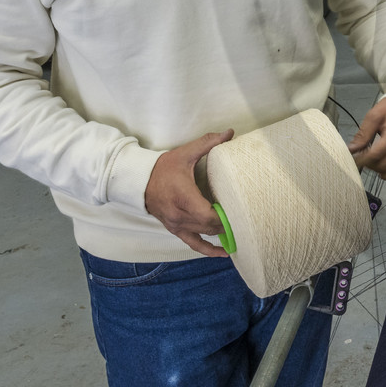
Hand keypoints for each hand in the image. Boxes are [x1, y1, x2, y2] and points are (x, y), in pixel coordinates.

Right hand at [145, 129, 232, 257]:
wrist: (139, 182)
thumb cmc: (163, 168)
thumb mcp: (185, 153)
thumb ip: (208, 143)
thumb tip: (230, 133)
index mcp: (184, 198)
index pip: (209, 215)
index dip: (225, 215)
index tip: (241, 210)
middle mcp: (180, 216)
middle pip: (210, 226)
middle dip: (228, 223)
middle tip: (246, 217)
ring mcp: (177, 225)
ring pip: (204, 235)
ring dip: (221, 234)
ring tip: (240, 232)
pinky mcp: (175, 230)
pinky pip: (194, 244)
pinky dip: (208, 250)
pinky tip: (223, 253)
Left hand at [348, 95, 385, 181]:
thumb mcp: (375, 114)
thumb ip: (363, 134)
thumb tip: (352, 149)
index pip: (376, 155)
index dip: (362, 160)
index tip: (354, 159)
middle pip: (384, 165)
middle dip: (370, 165)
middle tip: (362, 158)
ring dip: (380, 171)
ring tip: (373, 161)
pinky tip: (384, 167)